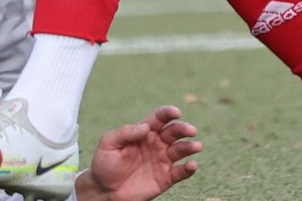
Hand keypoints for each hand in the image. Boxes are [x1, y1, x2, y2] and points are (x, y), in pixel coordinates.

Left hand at [73, 105, 200, 200]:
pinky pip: (180, 172)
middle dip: (183, 129)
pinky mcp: (165, 178)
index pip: (158, 119)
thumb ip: (125, 133)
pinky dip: (188, 169)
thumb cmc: (105, 164)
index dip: (167, 113)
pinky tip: (192, 165)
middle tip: (190, 130)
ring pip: (181, 150)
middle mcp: (156, 144)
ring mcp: (162, 160)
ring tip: (196, 146)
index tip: (175, 112)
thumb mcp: (108, 143)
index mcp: (143, 132)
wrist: (105, 190)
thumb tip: (145, 127)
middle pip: (173, 132)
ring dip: (190, 147)